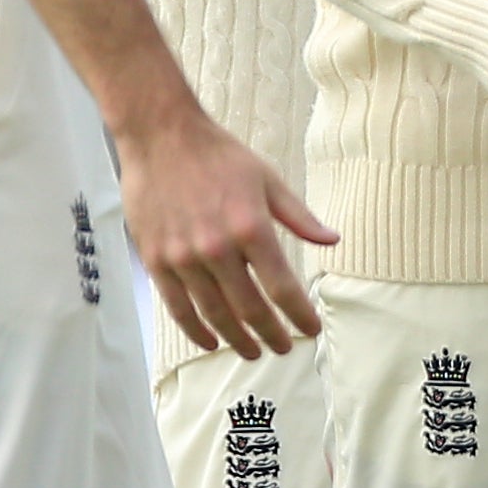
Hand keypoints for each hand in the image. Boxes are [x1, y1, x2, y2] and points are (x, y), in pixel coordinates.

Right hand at [117, 104, 335, 359]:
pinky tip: (211, 341)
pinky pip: (178, 307)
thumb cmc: (218, 155)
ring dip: (236, 340)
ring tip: (252, 351)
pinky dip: (196, 330)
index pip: (282, 288)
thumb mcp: (268, 179)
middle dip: (271, 335)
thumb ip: (299, 217)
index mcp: (251, 228)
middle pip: (250, 309)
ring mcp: (183, 257)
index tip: (310, 331)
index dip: (299, 316)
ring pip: (215, 315)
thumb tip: (331, 240)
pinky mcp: (156, 260)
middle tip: (283, 348)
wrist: (161, 136)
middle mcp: (217, 248)